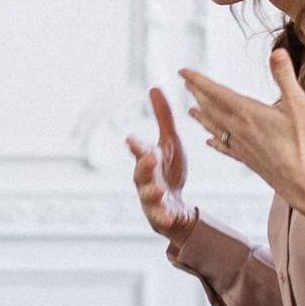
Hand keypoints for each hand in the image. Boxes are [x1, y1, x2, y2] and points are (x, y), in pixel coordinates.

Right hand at [126, 86, 198, 244]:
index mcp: (147, 160)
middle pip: (141, 172)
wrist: (173, 206)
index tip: (131, 139)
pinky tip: (169, 218)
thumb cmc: (168, 170)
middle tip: (149, 157)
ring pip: (148, 195)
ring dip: (152, 192)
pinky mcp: (160, 214)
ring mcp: (151, 198)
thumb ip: (162, 117)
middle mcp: (145, 179)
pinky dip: (163, 217)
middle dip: (144, 166)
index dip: (136, 146)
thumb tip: (154, 87)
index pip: (140, 151)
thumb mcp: (169, 141)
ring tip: (159, 190)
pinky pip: (160, 217)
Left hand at [179, 48, 304, 231]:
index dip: (198, 81)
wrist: (302, 181)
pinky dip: (215, 141)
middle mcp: (238, 129)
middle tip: (186, 84)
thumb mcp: (299, 105)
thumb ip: (285, 78)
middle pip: (211, 108)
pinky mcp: (246, 159)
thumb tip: (277, 52)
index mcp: (247, 113)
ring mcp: (240, 146)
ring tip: (191, 111)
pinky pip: (224, 147)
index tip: (182, 72)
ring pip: (215, 127)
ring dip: (202, 117)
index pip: (216, 92)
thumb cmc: (303, 142)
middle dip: (197, 94)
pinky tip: (209, 141)